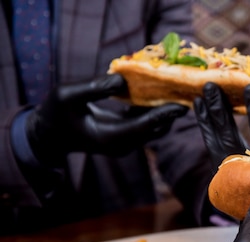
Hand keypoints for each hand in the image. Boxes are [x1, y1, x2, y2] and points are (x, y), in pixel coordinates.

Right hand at [26, 74, 188, 165]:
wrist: (49, 134)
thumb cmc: (54, 113)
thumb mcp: (68, 95)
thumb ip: (94, 88)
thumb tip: (122, 79)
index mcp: (110, 137)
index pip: (143, 126)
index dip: (164, 115)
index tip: (182, 104)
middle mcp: (122, 144)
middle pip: (154, 129)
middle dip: (171, 113)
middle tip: (190, 95)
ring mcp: (124, 142)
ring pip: (152, 127)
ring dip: (165, 111)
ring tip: (182, 91)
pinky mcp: (124, 135)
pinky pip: (144, 123)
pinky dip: (153, 110)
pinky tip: (164, 93)